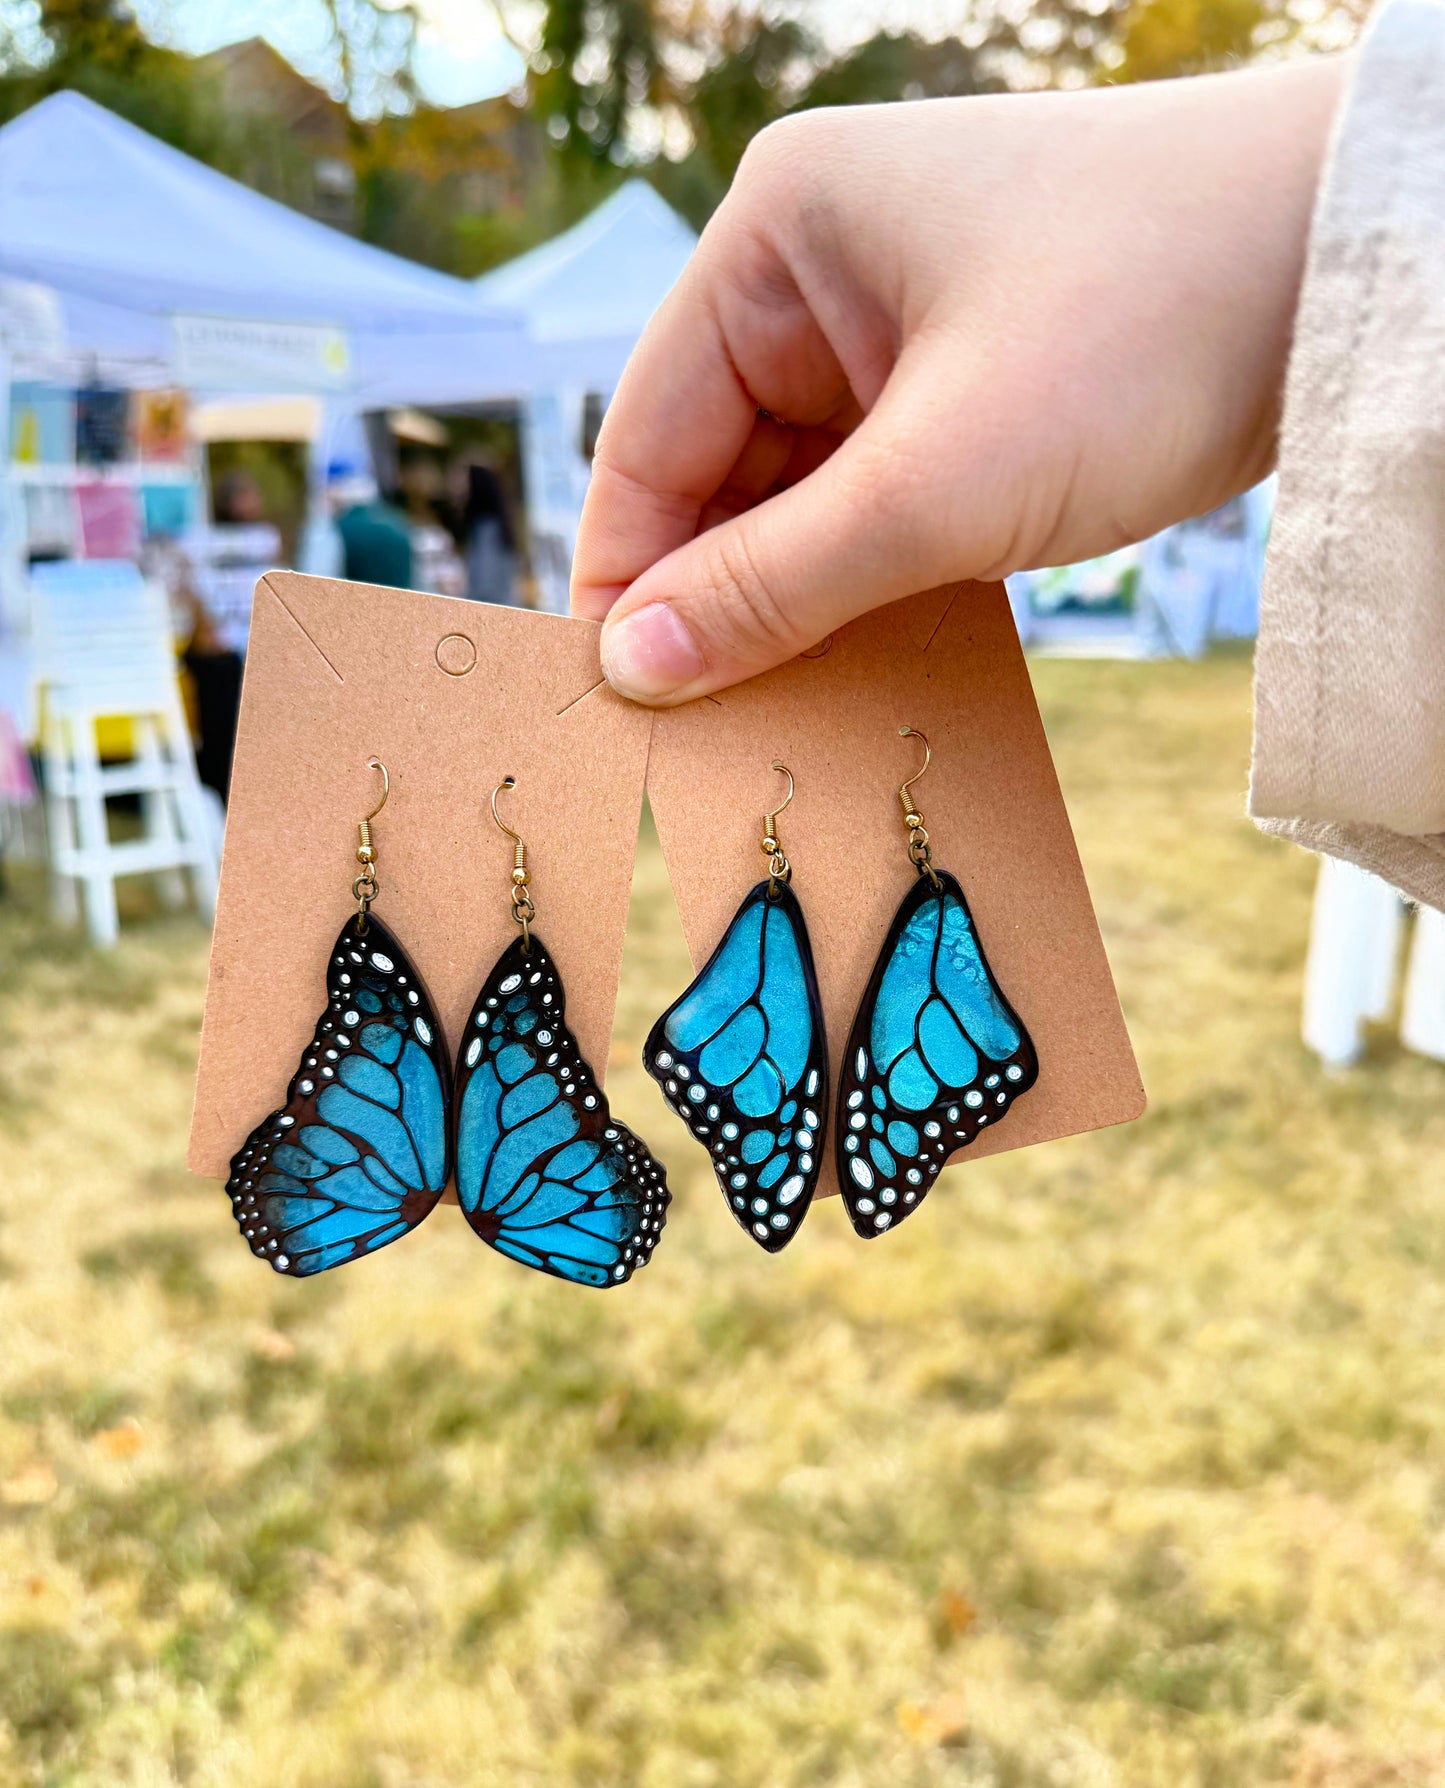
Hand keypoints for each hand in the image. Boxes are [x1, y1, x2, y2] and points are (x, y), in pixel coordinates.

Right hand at [572, 59, 1347, 703]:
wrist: (1352, 271)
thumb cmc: (1146, 327)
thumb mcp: (939, 484)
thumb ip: (772, 586)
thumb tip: (632, 669)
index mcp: (778, 235)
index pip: (650, 431)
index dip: (627, 575)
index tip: (616, 700)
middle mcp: (825, 269)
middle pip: (723, 467)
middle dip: (722, 598)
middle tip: (708, 734)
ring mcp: (903, 323)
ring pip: (806, 491)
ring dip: (804, 599)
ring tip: (789, 716)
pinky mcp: (973, 378)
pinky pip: (883, 493)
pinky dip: (875, 574)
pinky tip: (869, 662)